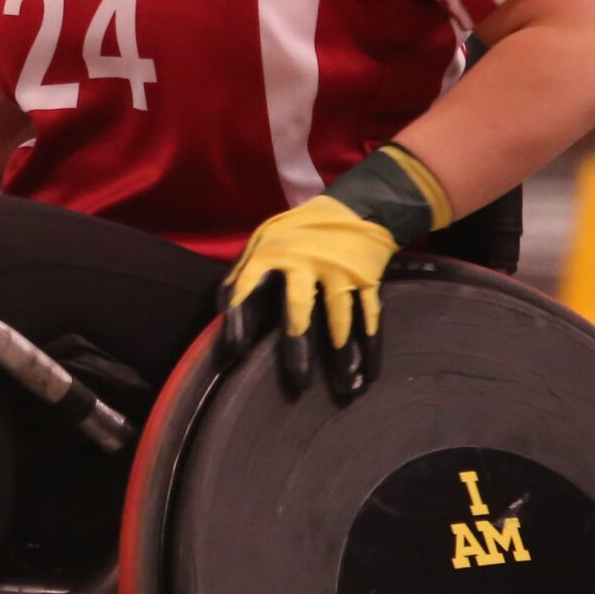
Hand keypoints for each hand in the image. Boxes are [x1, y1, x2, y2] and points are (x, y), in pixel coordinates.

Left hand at [219, 145, 449, 399]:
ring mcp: (339, 270)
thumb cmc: (297, 234)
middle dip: (297, 347)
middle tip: (298, 384)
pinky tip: (368, 370)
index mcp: (271, 253)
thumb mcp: (264, 242)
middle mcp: (304, 262)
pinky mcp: (367, 277)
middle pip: (298, 309)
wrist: (355, 207)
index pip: (247, 288)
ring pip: (340, 317)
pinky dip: (370, 343)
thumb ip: (245, 276)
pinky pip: (369, 314)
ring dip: (342, 354)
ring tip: (344, 386)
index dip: (239, 319)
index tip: (235, 351)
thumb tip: (225, 318)